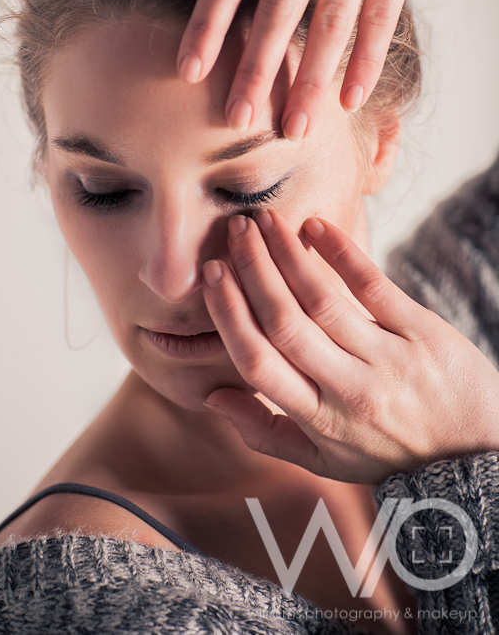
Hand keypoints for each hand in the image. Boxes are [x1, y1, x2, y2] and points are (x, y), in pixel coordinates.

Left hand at [168, 0, 498, 139]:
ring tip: (297, 127)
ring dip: (314, 77)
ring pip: (334, 17)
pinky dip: (368, 58)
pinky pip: (383, 12)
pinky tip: (351, 99)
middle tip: (239, 118)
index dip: (209, 20)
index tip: (188, 70)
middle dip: (258, 66)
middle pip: (281, 4)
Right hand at [201, 210, 498, 483]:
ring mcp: (388, 361)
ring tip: (265, 221)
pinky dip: (342, 254)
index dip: (228, 314)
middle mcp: (349, 391)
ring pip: (323, 301)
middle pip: (285, 323)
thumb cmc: (391, 456)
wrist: (477, 460)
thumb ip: (265, 430)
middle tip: (234, 231)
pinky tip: (316, 228)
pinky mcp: (424, 335)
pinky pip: (375, 287)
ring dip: (287, 255)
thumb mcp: (325, 461)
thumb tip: (211, 395)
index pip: (257, 361)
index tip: (211, 274)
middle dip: (252, 271)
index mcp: (318, 421)